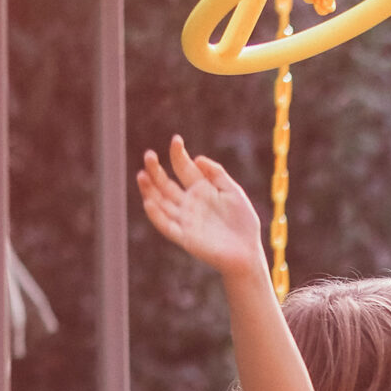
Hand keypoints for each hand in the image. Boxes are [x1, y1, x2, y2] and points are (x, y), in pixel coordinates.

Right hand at [136, 135, 263, 278]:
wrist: (247, 251)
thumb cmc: (242, 222)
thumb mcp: (233, 192)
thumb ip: (217, 175)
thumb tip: (197, 157)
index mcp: (202, 190)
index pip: (185, 169)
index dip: (179, 155)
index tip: (176, 140)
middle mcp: (189, 203)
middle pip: (167, 185)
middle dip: (157, 170)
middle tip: (149, 155)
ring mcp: (185, 220)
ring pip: (161, 203)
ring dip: (150, 190)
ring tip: (142, 174)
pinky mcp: (184, 237)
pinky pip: (167, 225)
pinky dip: (157, 214)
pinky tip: (150, 201)